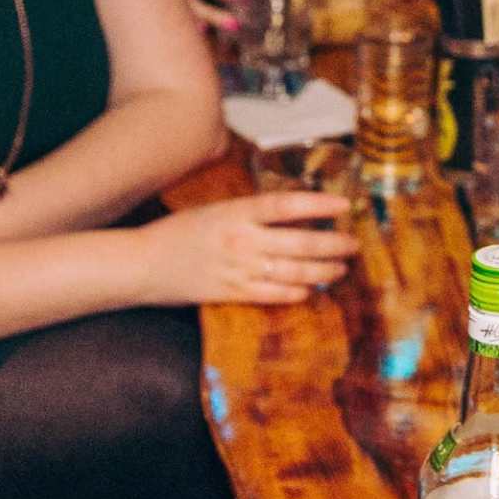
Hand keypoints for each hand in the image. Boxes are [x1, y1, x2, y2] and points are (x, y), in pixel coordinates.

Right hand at [141, 192, 357, 305]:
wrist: (144, 264)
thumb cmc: (179, 232)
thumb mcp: (216, 210)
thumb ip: (251, 212)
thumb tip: (293, 211)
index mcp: (236, 213)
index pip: (287, 205)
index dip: (319, 203)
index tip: (345, 204)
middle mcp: (241, 240)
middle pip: (300, 242)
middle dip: (333, 244)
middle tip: (354, 244)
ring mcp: (239, 269)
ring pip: (293, 272)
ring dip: (323, 270)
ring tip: (340, 268)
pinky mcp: (233, 293)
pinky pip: (274, 295)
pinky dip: (297, 293)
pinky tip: (312, 289)